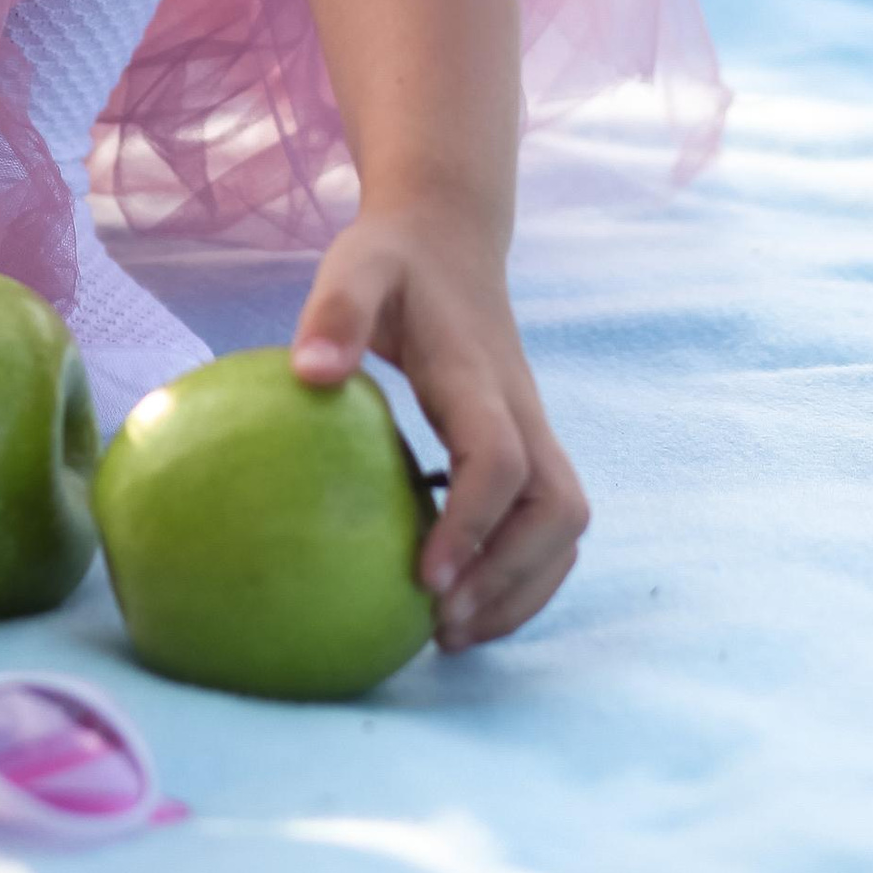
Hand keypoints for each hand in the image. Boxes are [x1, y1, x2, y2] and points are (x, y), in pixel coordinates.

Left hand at [289, 202, 587, 649]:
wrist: (450, 238)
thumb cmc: (394, 260)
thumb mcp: (356, 266)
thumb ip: (336, 312)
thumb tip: (308, 374)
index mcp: (478, 378)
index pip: (501, 462)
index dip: (473, 525)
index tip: (426, 579)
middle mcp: (521, 412)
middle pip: (558, 512)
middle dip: (512, 578)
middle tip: (440, 625)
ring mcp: (532, 432)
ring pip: (564, 528)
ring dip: (522, 589)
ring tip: (450, 634)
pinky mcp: (526, 448)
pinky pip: (547, 525)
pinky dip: (520, 574)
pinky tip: (457, 599)